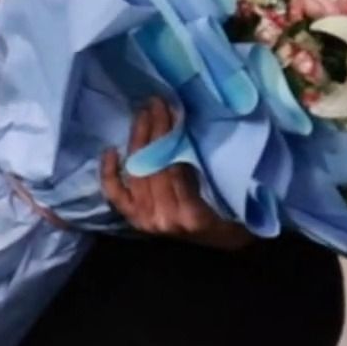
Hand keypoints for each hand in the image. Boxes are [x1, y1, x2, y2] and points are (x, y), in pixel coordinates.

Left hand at [103, 98, 251, 248]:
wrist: (224, 243)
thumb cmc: (236, 219)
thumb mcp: (232, 197)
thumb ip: (210, 171)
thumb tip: (189, 128)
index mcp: (191, 215)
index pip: (173, 167)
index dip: (168, 135)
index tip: (170, 107)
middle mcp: (163, 218)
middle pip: (151, 166)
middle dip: (152, 130)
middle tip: (155, 103)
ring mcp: (145, 220)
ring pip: (135, 173)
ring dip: (137, 140)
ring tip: (141, 114)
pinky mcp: (135, 219)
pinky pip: (116, 194)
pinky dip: (110, 172)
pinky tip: (111, 150)